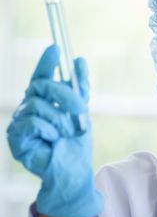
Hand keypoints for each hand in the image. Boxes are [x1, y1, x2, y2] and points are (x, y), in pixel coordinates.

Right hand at [7, 45, 102, 216]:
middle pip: (43, 85)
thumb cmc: (75, 142)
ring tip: (66, 133)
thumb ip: (79, 87)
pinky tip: (52, 140)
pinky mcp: (15, 136)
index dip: (47, 61)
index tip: (55, 47)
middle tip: (80, 112)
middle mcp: (29, 106)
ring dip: (60, 119)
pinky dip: (49, 130)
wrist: (73, 169)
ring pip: (40, 104)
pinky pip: (33, 121)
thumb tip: (79, 60)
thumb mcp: (81, 111)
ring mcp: (20, 120)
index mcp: (44, 99)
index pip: (41, 76)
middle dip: (66, 96)